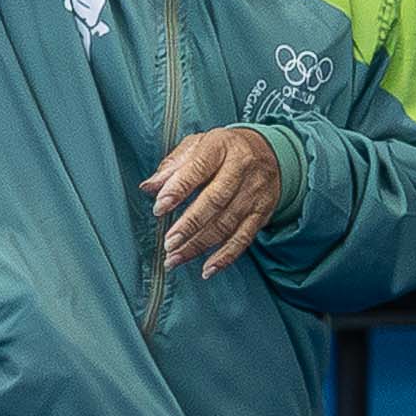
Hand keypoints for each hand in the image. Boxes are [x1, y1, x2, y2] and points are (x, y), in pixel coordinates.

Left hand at [145, 126, 282, 278]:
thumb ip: (171, 167)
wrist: (267, 151)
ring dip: (200, 245)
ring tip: (176, 258)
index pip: (198, 168)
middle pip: (216, 199)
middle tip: (168, 243)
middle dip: (190, 225)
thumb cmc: (222, 150)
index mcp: (220, 147)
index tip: (159, 208)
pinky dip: (225, 256)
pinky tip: (208, 268)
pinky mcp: (262, 212)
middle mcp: (241, 168)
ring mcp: (254, 192)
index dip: (178, 189)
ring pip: (227, 223)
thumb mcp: (196, 146)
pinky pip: (244, 238)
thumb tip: (148, 187)